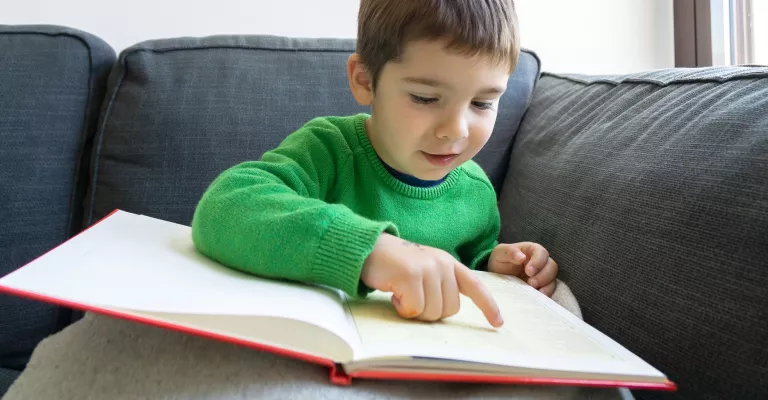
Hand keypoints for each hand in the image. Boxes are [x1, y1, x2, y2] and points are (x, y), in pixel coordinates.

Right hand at [361, 233, 502, 326]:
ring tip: (402, 293)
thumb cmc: (395, 265)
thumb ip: (441, 284)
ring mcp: (427, 268)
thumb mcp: (424, 269)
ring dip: (414, 311)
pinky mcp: (411, 276)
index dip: (488, 305)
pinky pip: (414, 309)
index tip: (497, 323)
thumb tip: (449, 310)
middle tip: (413, 298)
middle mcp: (442, 264)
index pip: (475, 285)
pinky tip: (394, 294)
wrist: (368, 248)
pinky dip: (402, 308)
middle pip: (450, 309)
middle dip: (431, 312)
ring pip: (432, 312)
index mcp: (448, 263)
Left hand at [488, 242, 557, 296]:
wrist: (496, 275)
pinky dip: (546, 294)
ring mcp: (541, 275)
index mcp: (532, 250)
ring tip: (535, 291)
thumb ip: (510, 252)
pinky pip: (549, 290)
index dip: (538, 262)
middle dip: (543, 276)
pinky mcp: (540, 287)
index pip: (542, 253)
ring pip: (552, 279)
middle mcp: (540, 262)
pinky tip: (538, 297)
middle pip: (552, 266)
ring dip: (546, 286)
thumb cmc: (500, 260)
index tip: (528, 271)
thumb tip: (521, 257)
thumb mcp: (500, 253)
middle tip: (531, 283)